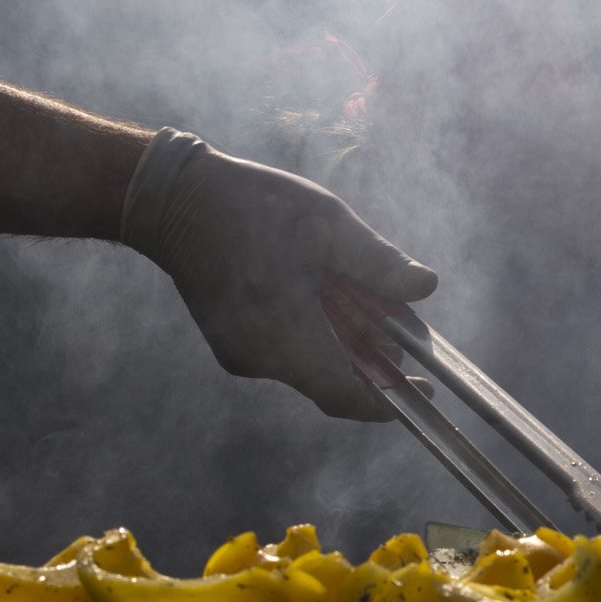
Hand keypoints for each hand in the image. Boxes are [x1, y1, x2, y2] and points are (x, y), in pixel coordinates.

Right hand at [125, 130, 436, 419]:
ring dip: (341, 345)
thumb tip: (425, 287)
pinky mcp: (230, 346)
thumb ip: (377, 261)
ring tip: (353, 298)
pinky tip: (316, 297)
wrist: (175, 201)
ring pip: (309, 367)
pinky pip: (284, 355)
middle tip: (393, 322)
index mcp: (286, 330)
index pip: (346, 395)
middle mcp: (260, 356)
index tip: (422, 389)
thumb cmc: (254, 205)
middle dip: (370, 359)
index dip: (390, 400)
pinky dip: (311, 338)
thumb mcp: (326, 223)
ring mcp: (241, 355)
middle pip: (332, 380)